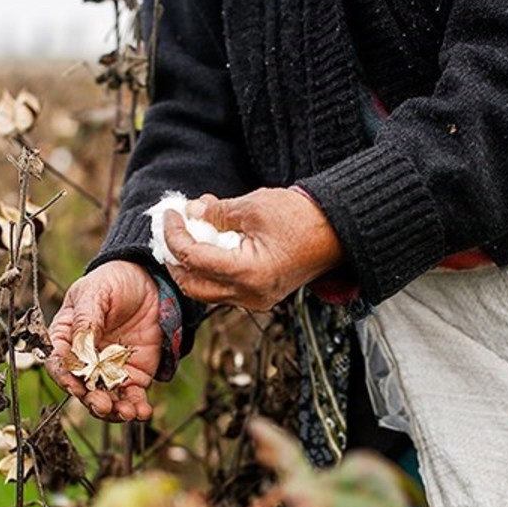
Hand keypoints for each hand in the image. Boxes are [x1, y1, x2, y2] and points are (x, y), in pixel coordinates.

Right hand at [46, 260, 161, 421]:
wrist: (150, 281)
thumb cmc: (113, 281)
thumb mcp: (94, 293)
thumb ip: (85, 320)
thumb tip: (80, 348)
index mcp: (66, 339)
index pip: (59, 363)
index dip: (64, 377)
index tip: (74, 385)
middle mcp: (85, 360)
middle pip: (82, 388)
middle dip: (91, 400)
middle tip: (103, 405)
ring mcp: (109, 370)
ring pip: (106, 399)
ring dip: (115, 411)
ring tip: (127, 412)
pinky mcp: (134, 375)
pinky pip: (133, 397)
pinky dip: (137, 408)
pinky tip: (143, 411)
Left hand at [162, 188, 344, 310]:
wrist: (338, 232)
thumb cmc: (302, 218)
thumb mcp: (253, 207)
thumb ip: (217, 214)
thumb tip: (191, 214)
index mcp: (248, 274)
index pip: (193, 259)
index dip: (174, 235)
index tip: (169, 214)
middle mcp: (250, 295)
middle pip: (193, 285)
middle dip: (175, 256)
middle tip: (172, 228)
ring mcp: (255, 300)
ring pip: (206, 289)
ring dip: (192, 261)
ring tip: (193, 228)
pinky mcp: (259, 295)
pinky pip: (224, 286)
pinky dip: (211, 264)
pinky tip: (212, 238)